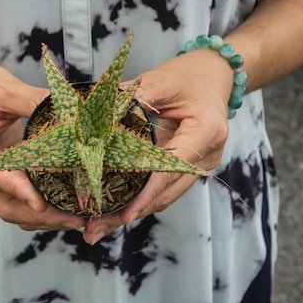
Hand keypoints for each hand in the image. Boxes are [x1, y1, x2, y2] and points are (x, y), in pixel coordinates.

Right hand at [0, 53, 86, 230]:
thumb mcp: (4, 88)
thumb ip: (35, 101)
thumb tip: (73, 113)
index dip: (18, 189)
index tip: (44, 203)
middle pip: (1, 203)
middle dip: (38, 215)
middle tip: (74, 221)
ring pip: (9, 207)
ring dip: (40, 216)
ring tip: (74, 218)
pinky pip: (14, 197)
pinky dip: (36, 203)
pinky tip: (62, 205)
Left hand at [82, 49, 232, 243]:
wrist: (214, 73)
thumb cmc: (188, 74)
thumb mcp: (159, 80)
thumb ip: (129, 98)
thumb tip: (89, 115)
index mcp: (206, 130)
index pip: (172, 168)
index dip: (146, 193)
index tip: (123, 214)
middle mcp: (208, 154)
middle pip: (167, 192)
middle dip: (131, 212)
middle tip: (94, 229)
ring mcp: (201, 164)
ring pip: (165, 196)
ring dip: (132, 212)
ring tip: (97, 228)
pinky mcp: (189, 167)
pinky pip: (164, 187)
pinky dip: (140, 199)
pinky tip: (114, 212)